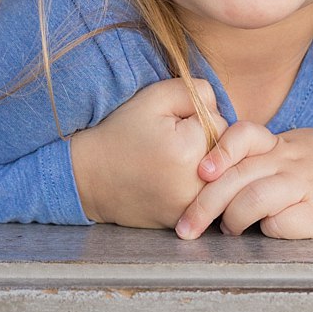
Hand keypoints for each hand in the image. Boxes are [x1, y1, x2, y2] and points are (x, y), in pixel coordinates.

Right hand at [70, 77, 226, 228]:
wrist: (89, 176)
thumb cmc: (121, 132)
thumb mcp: (156, 96)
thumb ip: (198, 91)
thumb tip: (221, 109)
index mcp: (189, 148)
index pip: (220, 123)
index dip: (195, 119)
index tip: (168, 126)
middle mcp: (195, 183)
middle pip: (223, 151)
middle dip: (202, 142)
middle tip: (168, 145)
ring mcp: (190, 207)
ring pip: (218, 175)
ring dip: (203, 165)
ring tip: (169, 162)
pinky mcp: (184, 220)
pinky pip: (206, 196)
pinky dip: (194, 186)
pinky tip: (169, 180)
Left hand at [173, 123, 312, 239]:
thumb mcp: (299, 146)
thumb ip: (264, 154)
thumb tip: (222, 172)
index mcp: (281, 143)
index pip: (242, 136)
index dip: (218, 153)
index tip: (200, 173)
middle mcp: (287, 161)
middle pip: (234, 178)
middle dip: (202, 205)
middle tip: (185, 227)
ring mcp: (301, 186)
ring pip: (249, 201)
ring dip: (231, 221)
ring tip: (228, 231)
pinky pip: (278, 224)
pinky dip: (267, 231)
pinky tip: (269, 232)